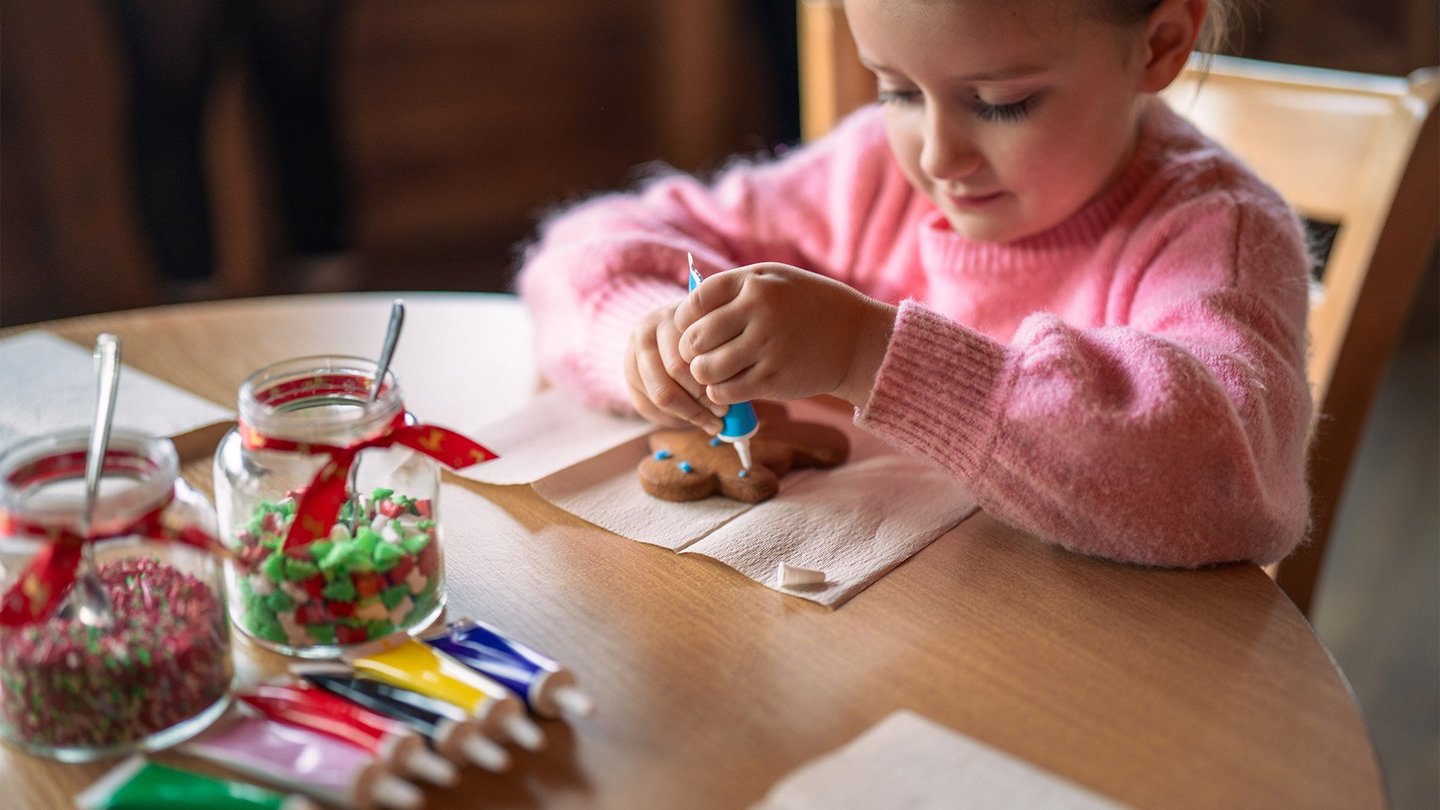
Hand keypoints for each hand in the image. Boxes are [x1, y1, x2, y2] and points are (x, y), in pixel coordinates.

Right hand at [624, 302, 726, 431]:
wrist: (667, 329)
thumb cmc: (707, 336)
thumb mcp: (718, 335)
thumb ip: (725, 355)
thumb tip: (738, 403)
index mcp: (674, 315)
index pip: (690, 359)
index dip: (711, 385)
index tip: (731, 403)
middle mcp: (647, 330)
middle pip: (672, 377)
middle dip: (700, 403)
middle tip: (722, 415)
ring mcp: (631, 352)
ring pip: (660, 396)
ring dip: (689, 415)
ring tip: (713, 423)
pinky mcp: (627, 375)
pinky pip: (648, 407)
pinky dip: (673, 419)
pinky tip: (693, 420)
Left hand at [673, 263, 895, 407]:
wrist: (856, 340)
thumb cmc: (808, 306)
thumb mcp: (775, 280)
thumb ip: (734, 288)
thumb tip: (686, 310)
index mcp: (754, 283)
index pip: (694, 303)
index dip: (685, 320)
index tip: (692, 328)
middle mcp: (759, 312)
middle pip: (694, 340)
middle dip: (691, 351)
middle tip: (701, 354)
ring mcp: (766, 347)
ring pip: (705, 370)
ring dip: (704, 374)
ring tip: (715, 370)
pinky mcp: (773, 380)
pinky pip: (724, 392)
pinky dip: (720, 392)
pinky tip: (731, 384)